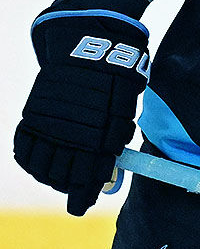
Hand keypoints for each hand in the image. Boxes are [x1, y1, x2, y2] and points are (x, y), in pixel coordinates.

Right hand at [14, 11, 148, 215]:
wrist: (86, 42)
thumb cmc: (115, 74)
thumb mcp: (125, 104)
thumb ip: (115, 137)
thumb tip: (109, 168)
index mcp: (99, 131)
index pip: (88, 173)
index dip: (84, 192)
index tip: (81, 206)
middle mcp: (70, 130)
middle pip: (63, 173)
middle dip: (69, 186)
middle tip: (74, 190)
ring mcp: (48, 122)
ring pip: (42, 164)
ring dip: (50, 177)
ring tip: (59, 179)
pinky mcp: (33, 113)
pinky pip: (25, 146)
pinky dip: (30, 160)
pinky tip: (39, 165)